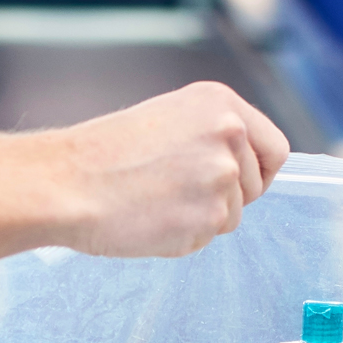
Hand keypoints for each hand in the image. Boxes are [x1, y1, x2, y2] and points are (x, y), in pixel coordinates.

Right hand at [48, 81, 290, 257]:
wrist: (66, 183)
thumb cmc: (104, 155)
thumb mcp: (169, 120)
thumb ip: (211, 137)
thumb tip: (242, 168)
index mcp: (221, 104)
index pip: (275, 148)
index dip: (260, 171)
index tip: (241, 182)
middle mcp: (229, 136)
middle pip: (255, 187)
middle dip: (225, 197)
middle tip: (175, 192)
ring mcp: (221, 178)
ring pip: (231, 217)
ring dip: (200, 219)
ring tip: (155, 202)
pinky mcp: (208, 218)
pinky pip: (207, 239)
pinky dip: (182, 237)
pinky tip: (150, 219)